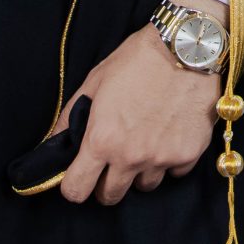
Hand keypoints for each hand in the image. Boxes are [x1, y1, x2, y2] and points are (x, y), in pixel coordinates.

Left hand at [54, 0, 225, 204]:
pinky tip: (169, 135)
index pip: (76, 191)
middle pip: (110, 196)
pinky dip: (169, 160)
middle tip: (112, 160)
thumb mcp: (95, 81)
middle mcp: (130, 156)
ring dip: (140, 170)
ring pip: (144, 185)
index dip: (73, 186)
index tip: (79, 176)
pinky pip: (174, 172)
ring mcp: (161, 158)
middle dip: (106, 182)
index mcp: (102, 140)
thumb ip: (71, 116)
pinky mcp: (188, 154)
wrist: (187, 48)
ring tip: (144, 142)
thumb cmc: (138, 59)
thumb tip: (54, 142)